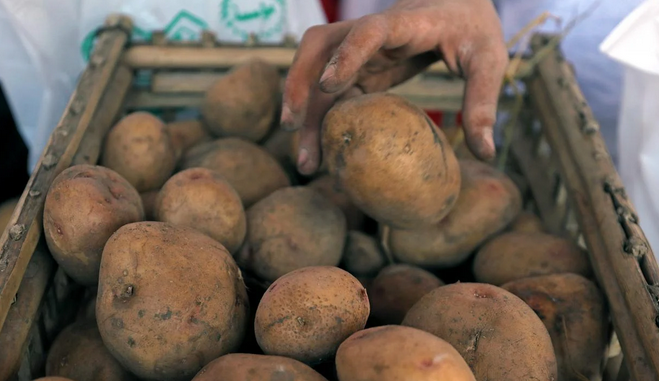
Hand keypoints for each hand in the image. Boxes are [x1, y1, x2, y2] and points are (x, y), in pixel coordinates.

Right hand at [281, 0, 507, 174]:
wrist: (457, 5)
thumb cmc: (472, 28)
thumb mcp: (489, 60)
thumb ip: (484, 101)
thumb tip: (485, 151)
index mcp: (406, 23)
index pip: (368, 31)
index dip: (346, 55)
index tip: (328, 85)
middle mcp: (373, 33)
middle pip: (321, 47)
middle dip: (300, 84)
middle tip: (293, 127)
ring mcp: (361, 50)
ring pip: (318, 71)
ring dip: (306, 111)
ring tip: (308, 160)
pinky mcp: (361, 67)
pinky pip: (332, 91)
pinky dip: (323, 118)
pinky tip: (324, 150)